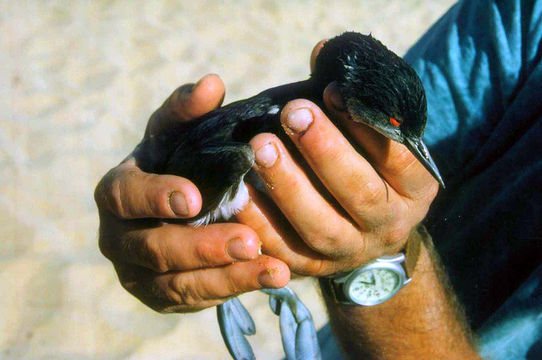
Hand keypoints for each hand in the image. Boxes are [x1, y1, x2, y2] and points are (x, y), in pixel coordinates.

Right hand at [94, 74, 288, 312]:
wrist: (171, 208)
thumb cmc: (173, 163)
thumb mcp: (177, 134)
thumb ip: (188, 111)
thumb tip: (213, 82)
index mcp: (117, 193)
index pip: (126, 196)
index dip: (156, 196)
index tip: (194, 197)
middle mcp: (120, 238)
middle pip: (154, 249)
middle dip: (202, 247)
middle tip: (249, 241)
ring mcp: (140, 274)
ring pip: (178, 284)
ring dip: (227, 277)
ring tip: (274, 270)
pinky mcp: (163, 296)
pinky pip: (196, 300)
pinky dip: (232, 290)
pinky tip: (269, 279)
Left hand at [236, 41, 438, 275]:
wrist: (362, 228)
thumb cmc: (365, 166)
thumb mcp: (372, 138)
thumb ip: (350, 103)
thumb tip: (322, 53)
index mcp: (415, 188)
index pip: (397, 157)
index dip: (364, 125)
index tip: (330, 91)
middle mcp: (389, 225)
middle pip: (361, 194)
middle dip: (325, 152)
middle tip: (292, 114)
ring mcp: (351, 252)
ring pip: (322, 227)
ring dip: (289, 187)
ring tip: (260, 148)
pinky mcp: (315, 269)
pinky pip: (286, 253)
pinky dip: (261, 224)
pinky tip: (238, 193)